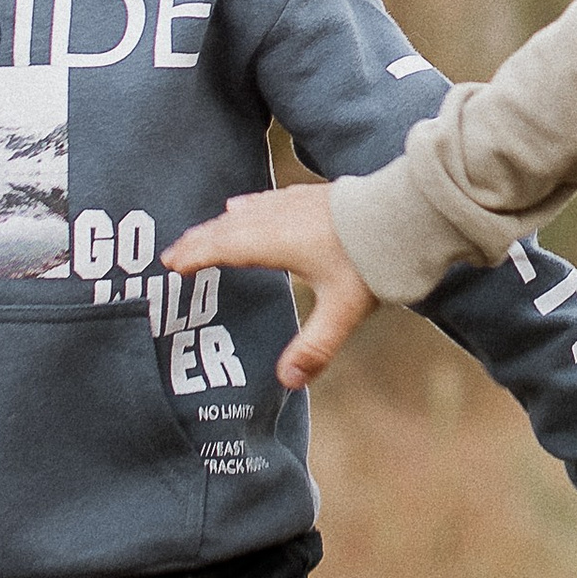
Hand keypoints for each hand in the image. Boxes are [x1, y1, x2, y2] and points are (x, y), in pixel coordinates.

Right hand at [165, 185, 377, 387]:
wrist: (405, 213)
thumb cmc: (372, 259)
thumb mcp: (344, 310)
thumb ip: (315, 346)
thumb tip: (288, 382)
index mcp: (277, 242)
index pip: (225, 247)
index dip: (196, 255)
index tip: (171, 265)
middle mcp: (278, 217)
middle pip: (227, 227)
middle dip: (198, 240)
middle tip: (172, 254)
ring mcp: (294, 202)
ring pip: (244, 211)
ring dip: (218, 224)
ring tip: (201, 234)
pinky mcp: (310, 195)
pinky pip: (264, 200)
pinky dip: (245, 208)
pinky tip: (243, 206)